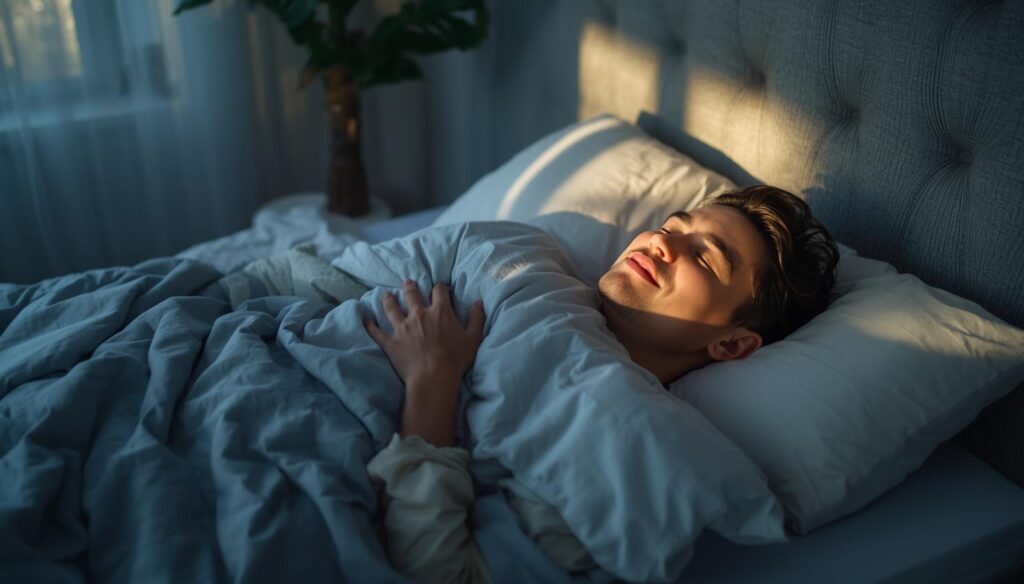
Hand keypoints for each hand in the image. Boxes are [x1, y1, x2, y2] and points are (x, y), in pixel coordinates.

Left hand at [364, 280, 485, 445]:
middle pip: (412, 294)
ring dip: (389, 300)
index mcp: (440, 312)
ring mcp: (402, 327)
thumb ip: (476, 318)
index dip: (440, 288)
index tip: (440, 288)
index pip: (439, 291)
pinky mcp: (391, 341)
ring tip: (387, 295)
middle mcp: (419, 314)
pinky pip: (377, 332)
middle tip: (408, 283)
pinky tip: (366, 321)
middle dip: (410, 287)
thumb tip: (478, 302)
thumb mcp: (473, 338)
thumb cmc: (456, 359)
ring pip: (392, 308)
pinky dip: (370, 326)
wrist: (434, 377)